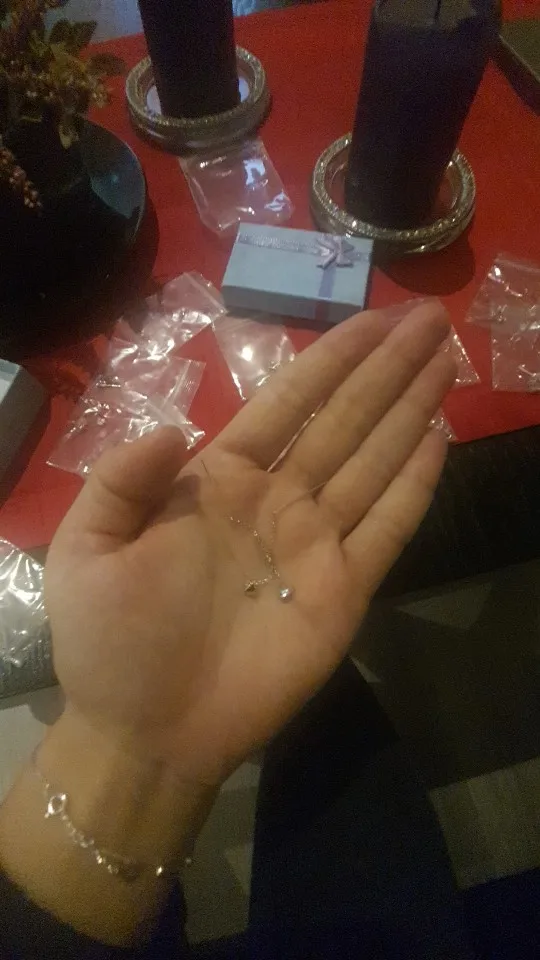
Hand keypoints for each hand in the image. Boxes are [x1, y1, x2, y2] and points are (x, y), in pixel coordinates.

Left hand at [46, 301, 454, 784]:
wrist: (146, 732)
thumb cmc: (111, 640)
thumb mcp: (86, 548)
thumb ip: (122, 478)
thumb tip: (174, 430)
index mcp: (219, 480)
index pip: (286, 402)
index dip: (332, 358)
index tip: (375, 317)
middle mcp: (276, 500)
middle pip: (343, 419)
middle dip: (386, 369)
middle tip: (430, 320)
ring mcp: (315, 544)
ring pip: (373, 461)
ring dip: (410, 411)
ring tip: (446, 361)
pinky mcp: (344, 592)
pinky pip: (388, 528)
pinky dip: (415, 486)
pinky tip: (438, 440)